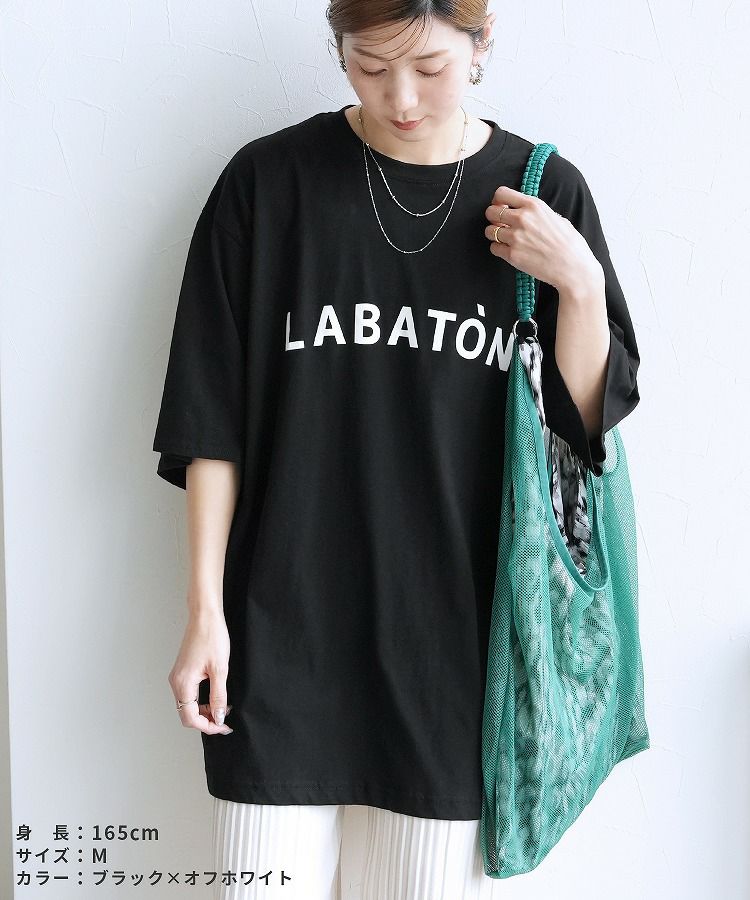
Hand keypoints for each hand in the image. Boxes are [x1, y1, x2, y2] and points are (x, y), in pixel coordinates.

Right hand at [168, 609, 233, 735]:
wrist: (205, 616)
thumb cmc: (212, 637)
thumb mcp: (220, 669)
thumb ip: (218, 696)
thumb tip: (218, 717)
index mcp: (183, 683)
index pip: (190, 718)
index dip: (208, 726)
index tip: (223, 726)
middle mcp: (176, 681)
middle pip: (187, 713)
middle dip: (206, 720)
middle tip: (224, 720)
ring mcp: (178, 676)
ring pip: (188, 704)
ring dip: (204, 710)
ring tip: (223, 708)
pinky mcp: (183, 671)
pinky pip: (189, 693)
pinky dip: (201, 700)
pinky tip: (215, 696)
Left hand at [484, 186, 601, 291]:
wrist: (573, 267)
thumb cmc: (569, 244)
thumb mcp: (556, 217)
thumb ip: (537, 212)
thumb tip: (523, 210)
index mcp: (533, 205)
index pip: (502, 193)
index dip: (497, 201)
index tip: (501, 207)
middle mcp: (522, 218)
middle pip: (490, 211)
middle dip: (493, 218)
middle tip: (501, 225)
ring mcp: (515, 237)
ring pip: (489, 231)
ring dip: (495, 235)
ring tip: (506, 239)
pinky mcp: (512, 255)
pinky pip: (494, 248)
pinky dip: (499, 249)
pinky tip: (509, 251)